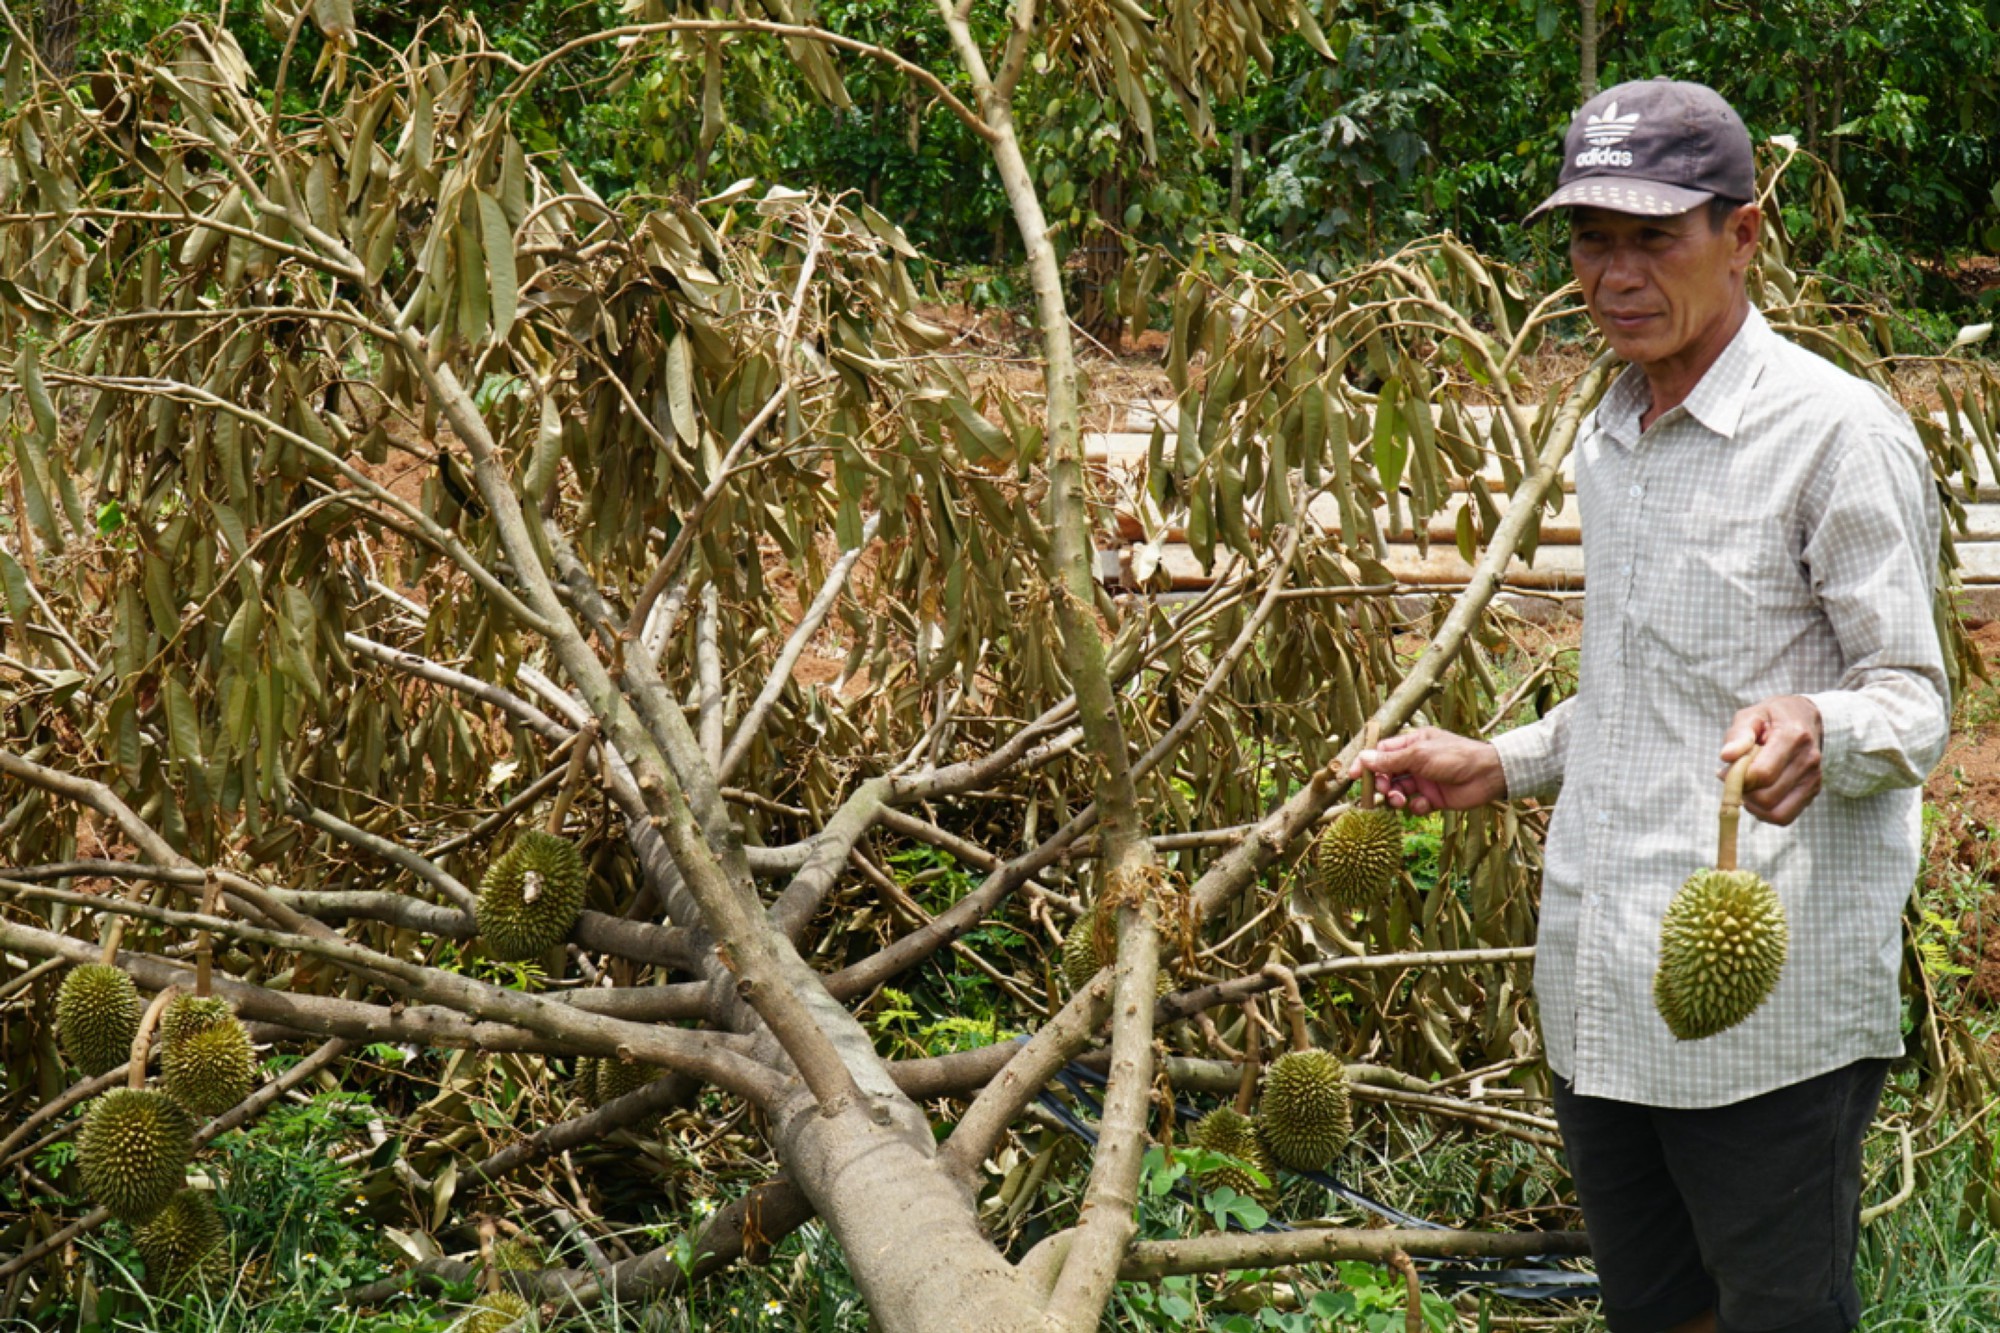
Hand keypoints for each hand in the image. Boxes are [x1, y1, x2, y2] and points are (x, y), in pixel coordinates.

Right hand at [1348, 727, 1507, 815]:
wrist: (1487, 775)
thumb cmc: (1455, 756)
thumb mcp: (1419, 755)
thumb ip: (1390, 760)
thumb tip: (1363, 758)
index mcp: (1411, 743)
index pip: (1381, 752)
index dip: (1366, 764)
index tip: (1352, 776)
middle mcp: (1415, 761)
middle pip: (1387, 774)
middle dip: (1381, 783)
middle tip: (1383, 790)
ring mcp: (1424, 780)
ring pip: (1398, 791)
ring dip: (1395, 797)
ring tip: (1399, 801)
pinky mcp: (1433, 798)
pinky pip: (1415, 805)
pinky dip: (1415, 807)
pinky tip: (1424, 805)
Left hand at [1721, 696, 1822, 825]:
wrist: (1804, 718)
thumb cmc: (1771, 717)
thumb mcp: (1750, 716)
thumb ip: (1738, 735)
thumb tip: (1726, 756)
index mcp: (1793, 736)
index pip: (1762, 773)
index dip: (1739, 778)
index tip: (1729, 769)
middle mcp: (1808, 760)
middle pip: (1767, 797)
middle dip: (1744, 793)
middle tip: (1736, 779)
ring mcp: (1814, 778)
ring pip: (1776, 813)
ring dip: (1754, 806)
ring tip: (1748, 787)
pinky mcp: (1813, 791)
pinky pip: (1785, 816)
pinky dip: (1765, 812)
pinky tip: (1758, 794)